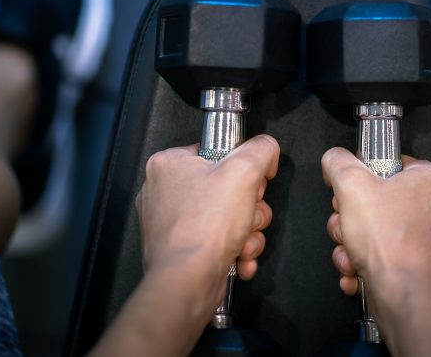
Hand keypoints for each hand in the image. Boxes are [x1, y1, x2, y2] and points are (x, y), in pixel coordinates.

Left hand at [136, 135, 278, 283]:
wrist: (188, 281)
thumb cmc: (205, 227)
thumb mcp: (245, 171)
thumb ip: (261, 150)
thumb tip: (267, 149)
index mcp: (169, 164)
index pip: (216, 152)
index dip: (243, 168)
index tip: (252, 183)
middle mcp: (164, 192)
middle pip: (227, 188)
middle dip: (250, 208)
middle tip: (249, 214)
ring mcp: (171, 224)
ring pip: (227, 218)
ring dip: (247, 232)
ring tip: (243, 241)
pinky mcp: (180, 251)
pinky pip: (217, 242)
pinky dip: (234, 250)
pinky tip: (238, 258)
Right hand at [321, 148, 430, 299]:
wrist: (404, 297)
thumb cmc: (389, 243)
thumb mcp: (351, 186)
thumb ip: (338, 163)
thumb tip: (334, 159)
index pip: (389, 164)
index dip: (361, 176)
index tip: (347, 190)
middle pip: (379, 200)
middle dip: (351, 217)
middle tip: (345, 224)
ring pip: (379, 230)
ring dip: (353, 243)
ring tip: (350, 252)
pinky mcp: (423, 264)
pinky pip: (388, 254)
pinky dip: (367, 262)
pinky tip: (356, 270)